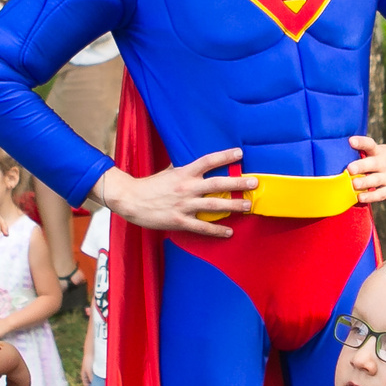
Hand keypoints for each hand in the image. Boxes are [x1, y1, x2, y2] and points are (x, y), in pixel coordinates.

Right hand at [92, 149, 255, 238]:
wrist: (130, 199)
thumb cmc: (151, 185)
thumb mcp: (169, 171)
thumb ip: (185, 169)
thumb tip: (199, 163)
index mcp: (184, 173)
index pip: (208, 161)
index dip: (225, 156)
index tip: (240, 154)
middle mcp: (186, 187)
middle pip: (217, 184)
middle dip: (237, 183)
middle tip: (254, 183)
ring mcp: (183, 205)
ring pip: (213, 206)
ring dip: (233, 206)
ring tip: (248, 206)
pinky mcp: (179, 220)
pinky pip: (202, 227)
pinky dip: (217, 230)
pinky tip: (229, 232)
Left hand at [346, 135, 385, 205]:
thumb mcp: (379, 151)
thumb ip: (364, 154)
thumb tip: (338, 156)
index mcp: (379, 152)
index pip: (370, 145)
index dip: (361, 142)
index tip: (351, 141)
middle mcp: (384, 163)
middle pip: (372, 164)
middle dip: (361, 166)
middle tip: (349, 168)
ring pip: (376, 180)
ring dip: (364, 182)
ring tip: (354, 185)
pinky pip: (381, 194)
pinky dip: (371, 196)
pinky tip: (361, 198)